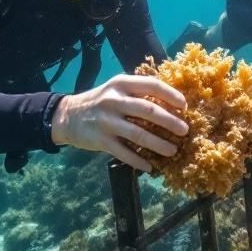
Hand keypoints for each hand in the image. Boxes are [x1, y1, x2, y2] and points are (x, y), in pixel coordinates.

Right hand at [51, 74, 188, 171]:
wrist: (67, 116)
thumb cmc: (100, 102)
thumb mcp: (116, 89)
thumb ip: (138, 93)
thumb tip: (171, 103)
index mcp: (121, 84)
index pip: (151, 85)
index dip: (171, 95)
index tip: (184, 106)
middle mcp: (114, 100)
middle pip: (148, 110)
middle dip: (170, 121)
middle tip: (184, 131)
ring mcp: (106, 121)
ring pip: (138, 134)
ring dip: (158, 144)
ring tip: (173, 151)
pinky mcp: (101, 140)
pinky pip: (124, 152)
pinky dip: (138, 161)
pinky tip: (150, 167)